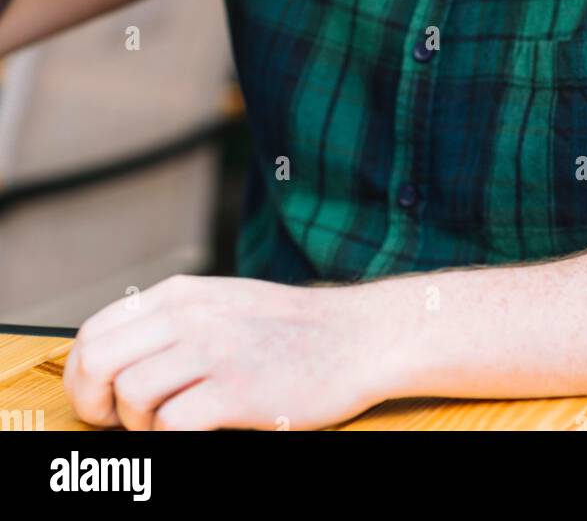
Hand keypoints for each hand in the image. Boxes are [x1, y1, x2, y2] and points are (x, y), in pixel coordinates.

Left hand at [63, 273, 403, 430]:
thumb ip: (175, 321)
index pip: (95, 330)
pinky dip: (172, 440)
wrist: (358, 336)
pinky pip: (173, 426)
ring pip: (131, 395)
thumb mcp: (224, 303)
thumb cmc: (292, 329)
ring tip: (168, 426)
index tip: (96, 400)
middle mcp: (191, 316)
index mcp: (182, 294)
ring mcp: (214, 352)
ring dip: (139, 425)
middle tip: (115, 423)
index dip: (81, 374)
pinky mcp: (237, 391)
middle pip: (99, 361)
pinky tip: (197, 433)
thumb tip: (118, 360)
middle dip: (93, 403)